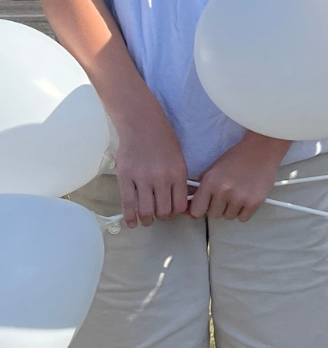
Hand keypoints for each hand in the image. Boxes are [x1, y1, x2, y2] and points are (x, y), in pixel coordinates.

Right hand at [113, 109, 188, 227]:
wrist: (142, 124)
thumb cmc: (163, 139)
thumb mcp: (179, 158)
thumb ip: (179, 179)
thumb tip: (181, 200)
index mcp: (178, 173)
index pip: (180, 204)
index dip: (176, 211)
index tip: (172, 211)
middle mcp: (161, 178)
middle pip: (163, 211)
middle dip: (162, 216)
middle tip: (159, 215)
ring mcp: (142, 179)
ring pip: (146, 210)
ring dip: (147, 219)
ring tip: (146, 220)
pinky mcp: (125, 178)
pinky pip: (128, 203)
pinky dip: (130, 217)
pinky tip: (132, 223)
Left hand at [187, 131, 290, 221]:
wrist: (262, 149)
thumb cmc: (236, 158)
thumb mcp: (213, 169)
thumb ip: (199, 189)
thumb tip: (189, 211)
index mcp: (210, 182)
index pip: (196, 211)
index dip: (200, 208)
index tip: (206, 204)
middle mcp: (223, 192)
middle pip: (213, 215)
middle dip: (217, 207)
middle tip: (226, 194)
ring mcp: (240, 198)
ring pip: (228, 217)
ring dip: (231, 209)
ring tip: (238, 193)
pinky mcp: (254, 202)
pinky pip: (242, 218)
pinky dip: (243, 211)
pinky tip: (246, 197)